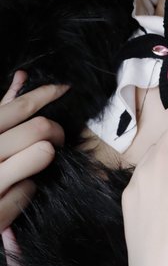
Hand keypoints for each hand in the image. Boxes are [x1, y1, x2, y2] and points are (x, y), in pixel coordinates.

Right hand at [0, 71, 66, 231]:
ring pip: (42, 153)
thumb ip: (2, 108)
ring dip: (44, 155)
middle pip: (40, 128)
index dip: (47, 93)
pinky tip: (17, 187)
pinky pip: (30, 188)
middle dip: (55, 130)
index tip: (63, 88)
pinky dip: (28, 187)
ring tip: (37, 160)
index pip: (20, 106)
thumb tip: (21, 76)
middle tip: (56, 137)